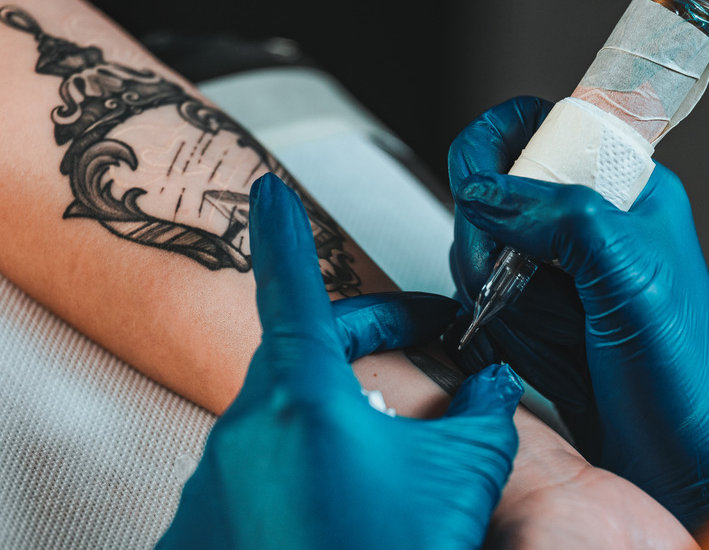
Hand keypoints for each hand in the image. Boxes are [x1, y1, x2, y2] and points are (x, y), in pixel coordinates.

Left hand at [157, 173, 523, 549]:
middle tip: (413, 340)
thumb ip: (482, 414)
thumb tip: (494, 384)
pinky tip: (351, 488)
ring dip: (340, 404)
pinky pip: (264, 459)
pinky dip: (310, 453)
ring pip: (285, 408)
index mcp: (304, 399)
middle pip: (301, 348)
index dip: (284, 231)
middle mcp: (248, 429)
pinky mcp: (214, 517)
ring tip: (393, 438)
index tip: (268, 192)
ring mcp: (222, 475)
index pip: (290, 287)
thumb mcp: (460, 475)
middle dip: (361, 334)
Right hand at [447, 97, 708, 530]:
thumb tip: (486, 191)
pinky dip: (501, 333)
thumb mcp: (631, 278)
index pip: (542, 129)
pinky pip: (486, 304)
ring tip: (555, 335)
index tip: (482, 197)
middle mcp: (588, 224)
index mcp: (624, 189)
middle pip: (493, 194)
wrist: (688, 460)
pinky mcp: (541, 316)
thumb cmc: (686, 375)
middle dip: (492, 246)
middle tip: (511, 282)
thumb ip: (563, 217)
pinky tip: (545, 357)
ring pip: (482, 254)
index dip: (497, 150)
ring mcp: (561, 272)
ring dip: (503, 301)